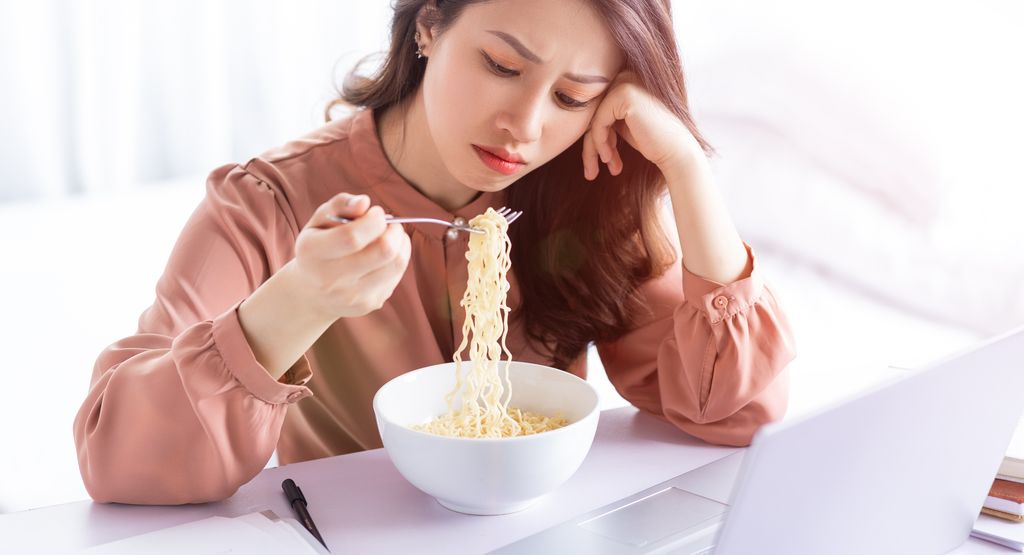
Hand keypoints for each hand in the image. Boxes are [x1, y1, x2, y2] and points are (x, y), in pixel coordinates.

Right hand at [289, 193, 410, 319]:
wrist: (312, 293)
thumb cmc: (319, 246)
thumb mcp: (319, 221)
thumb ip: (340, 204)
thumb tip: (364, 202)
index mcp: (313, 253)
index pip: (352, 237)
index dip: (373, 220)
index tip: (376, 212)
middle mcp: (331, 280)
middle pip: (383, 251)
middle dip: (394, 230)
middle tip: (388, 223)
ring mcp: (353, 296)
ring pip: (396, 263)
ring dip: (401, 241)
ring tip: (391, 234)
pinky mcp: (370, 304)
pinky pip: (397, 275)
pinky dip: (399, 257)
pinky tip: (387, 252)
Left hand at [581, 70, 702, 180]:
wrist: (677, 152)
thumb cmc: (652, 142)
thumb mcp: (622, 125)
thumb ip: (602, 116)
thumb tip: (575, 119)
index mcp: (625, 79)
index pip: (597, 108)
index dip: (595, 136)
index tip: (602, 160)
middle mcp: (625, 74)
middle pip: (592, 112)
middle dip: (591, 145)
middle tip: (591, 173)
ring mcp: (626, 82)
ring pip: (592, 119)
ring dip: (592, 149)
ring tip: (595, 171)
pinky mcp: (624, 95)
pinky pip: (598, 122)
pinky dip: (599, 144)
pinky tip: (608, 159)